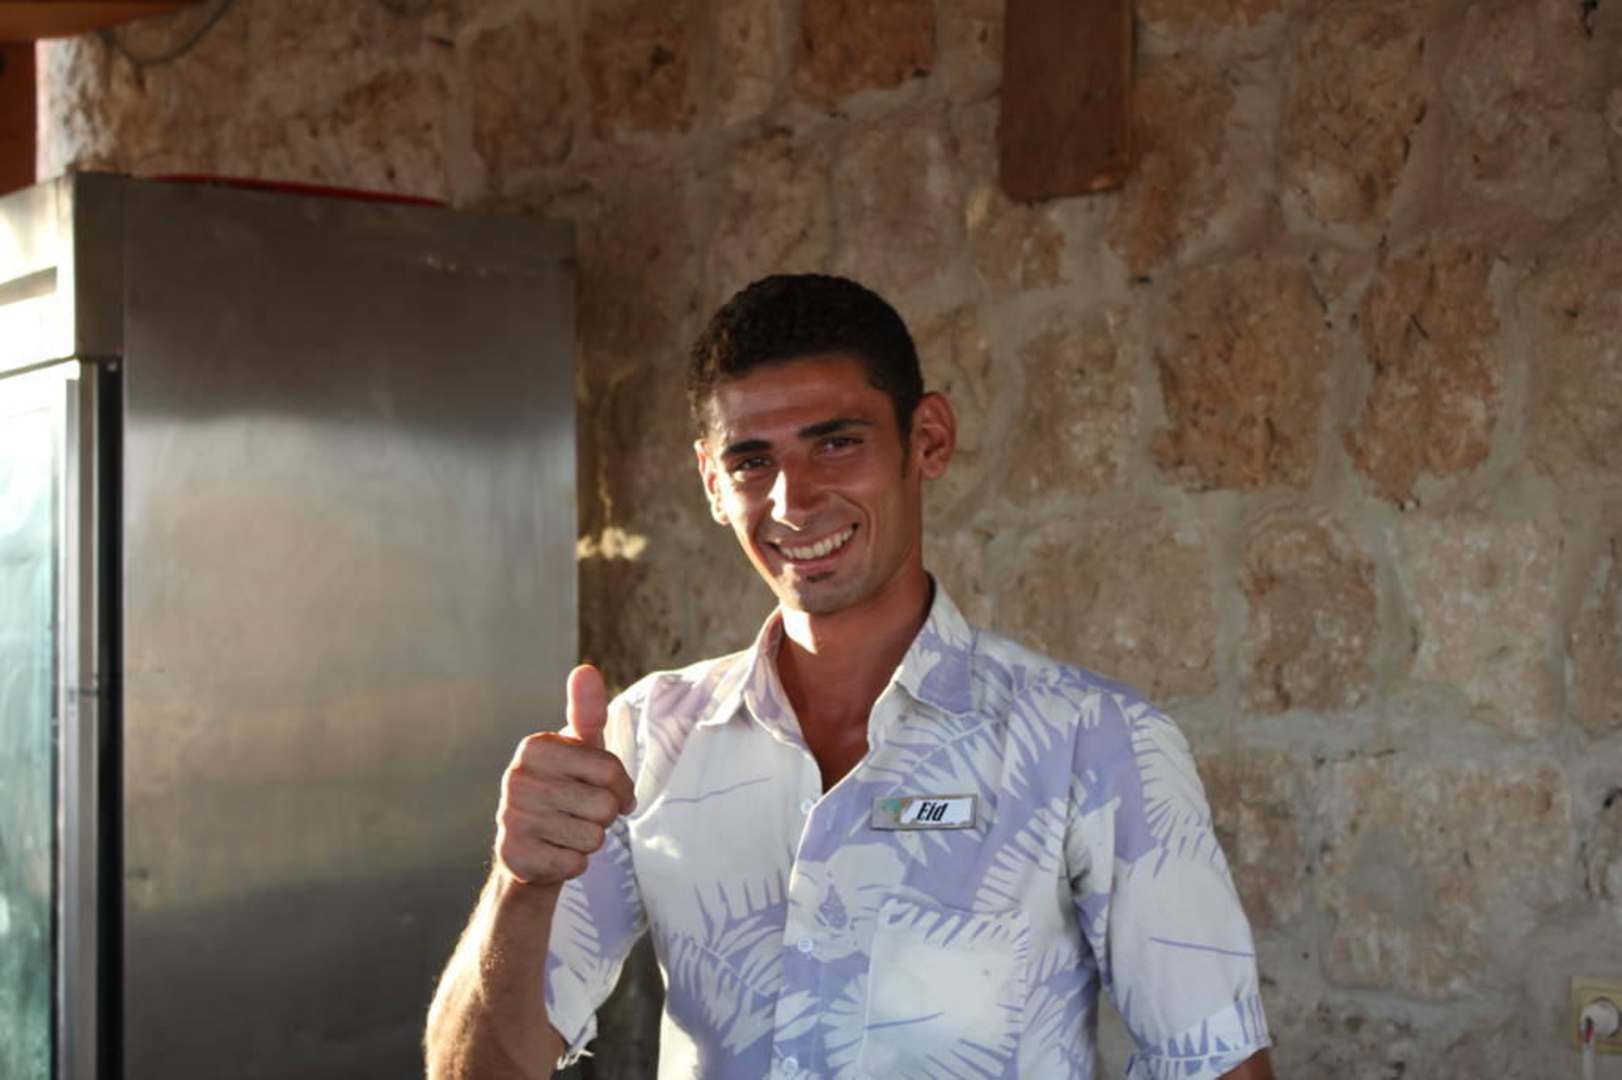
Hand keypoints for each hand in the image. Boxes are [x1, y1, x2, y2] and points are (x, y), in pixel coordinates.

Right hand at [494, 664, 635, 886]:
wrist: (531, 850)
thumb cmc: (565, 790)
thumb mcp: (580, 750)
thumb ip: (587, 712)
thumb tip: (586, 669)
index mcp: (535, 748)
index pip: (610, 770)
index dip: (622, 788)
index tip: (610, 792)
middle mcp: (517, 779)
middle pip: (604, 805)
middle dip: (605, 816)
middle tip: (583, 814)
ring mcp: (511, 819)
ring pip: (592, 837)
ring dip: (589, 840)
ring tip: (567, 831)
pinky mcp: (515, 856)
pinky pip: (575, 864)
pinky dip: (574, 863)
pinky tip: (555, 852)